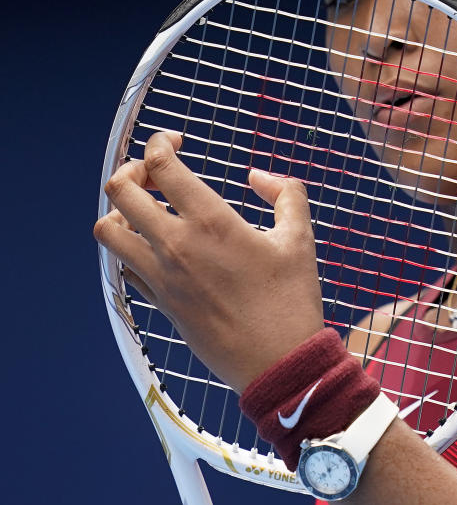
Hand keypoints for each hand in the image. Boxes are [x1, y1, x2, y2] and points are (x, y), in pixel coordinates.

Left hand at [94, 131, 324, 391]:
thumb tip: (259, 177)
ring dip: (120, 210)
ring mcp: (162, 276)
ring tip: (145, 210)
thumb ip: (286, 194)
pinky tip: (156, 246)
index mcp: (212, 222)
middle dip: (132, 169)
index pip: (162, 166)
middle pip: (120, 190)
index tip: (173, 142)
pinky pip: (125, 265)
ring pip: (107, 230)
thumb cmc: (292, 302)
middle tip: (154, 172)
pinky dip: (130, 247)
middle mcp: (176, 245)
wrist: (277, 362)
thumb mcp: (301, 239)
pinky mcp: (159, 302)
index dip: (160, 144)